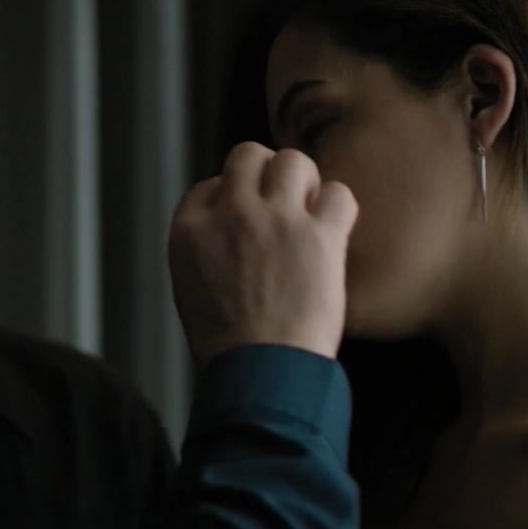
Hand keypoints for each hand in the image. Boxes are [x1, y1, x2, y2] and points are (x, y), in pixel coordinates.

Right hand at [168, 143, 356, 365]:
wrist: (259, 372)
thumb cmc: (226, 344)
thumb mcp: (189, 287)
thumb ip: (205, 246)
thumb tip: (227, 225)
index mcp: (190, 229)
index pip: (209, 185)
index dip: (230, 199)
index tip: (242, 222)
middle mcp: (230, 213)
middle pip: (248, 156)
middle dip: (264, 174)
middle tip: (278, 205)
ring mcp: (276, 220)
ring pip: (293, 162)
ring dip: (303, 182)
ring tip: (307, 212)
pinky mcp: (319, 236)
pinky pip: (338, 193)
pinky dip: (338, 207)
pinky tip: (332, 230)